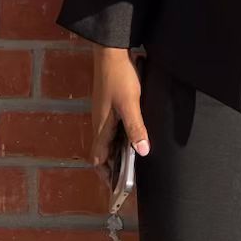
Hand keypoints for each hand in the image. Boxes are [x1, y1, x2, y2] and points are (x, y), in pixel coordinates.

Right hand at [90, 45, 149, 184]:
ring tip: (133, 162)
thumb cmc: (119, 77)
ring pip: (108, 140)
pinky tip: (133, 136)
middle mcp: (99, 123)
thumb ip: (136, 128)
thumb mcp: (130, 104)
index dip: (105, 175)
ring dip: (118, 152)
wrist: (110, 51)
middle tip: (127, 179)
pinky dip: (121, 138)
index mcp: (101, 127)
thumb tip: (142, 153)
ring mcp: (104, 114)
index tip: (115, 188)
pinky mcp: (109, 105)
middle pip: (103, 152)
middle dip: (113, 167)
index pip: (98, 159)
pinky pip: (113, 129)